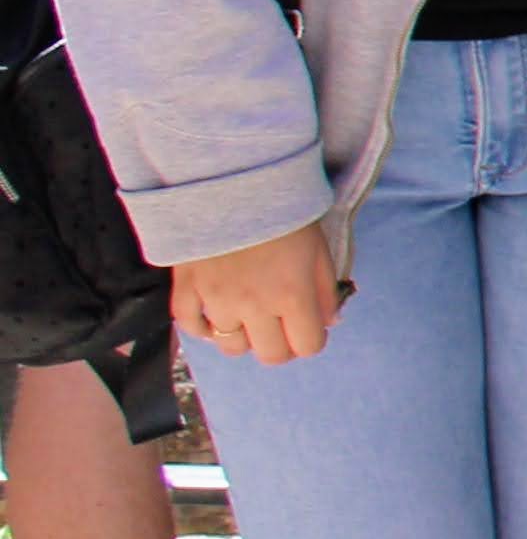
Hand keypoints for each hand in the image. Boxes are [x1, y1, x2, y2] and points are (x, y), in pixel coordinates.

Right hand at [168, 224, 339, 365]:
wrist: (231, 184)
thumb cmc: (283, 213)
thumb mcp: (318, 247)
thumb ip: (325, 289)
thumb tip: (329, 322)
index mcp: (292, 296)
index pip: (307, 346)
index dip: (312, 340)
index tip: (308, 327)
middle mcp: (254, 306)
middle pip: (270, 355)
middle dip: (281, 345)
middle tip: (280, 327)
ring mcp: (216, 302)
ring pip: (231, 347)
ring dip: (244, 336)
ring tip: (248, 316)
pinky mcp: (186, 291)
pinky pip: (191, 328)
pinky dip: (203, 328)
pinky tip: (215, 315)